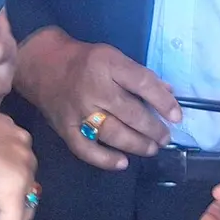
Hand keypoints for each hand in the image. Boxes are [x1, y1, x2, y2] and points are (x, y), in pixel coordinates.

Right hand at [14, 25, 179, 170]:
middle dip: (153, 129)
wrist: (42, 65)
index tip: (177, 116)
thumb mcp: (113, 56)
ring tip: (152, 149)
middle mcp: (94, 88)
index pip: (142, 84)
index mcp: (108, 64)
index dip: (163, 102)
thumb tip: (168, 93)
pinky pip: (86, 149)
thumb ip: (140, 75)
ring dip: (136, 144)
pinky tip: (123, 163)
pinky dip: (105, 159)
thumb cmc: (85, 60)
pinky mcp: (64, 128)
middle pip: (130, 113)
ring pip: (112, 133)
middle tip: (165, 138)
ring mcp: (78, 110)